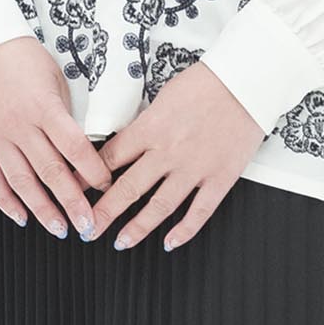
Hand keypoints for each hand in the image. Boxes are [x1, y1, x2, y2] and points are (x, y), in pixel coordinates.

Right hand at [0, 35, 108, 234]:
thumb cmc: (22, 58)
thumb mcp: (55, 80)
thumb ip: (65, 116)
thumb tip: (79, 151)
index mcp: (44, 107)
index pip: (75, 148)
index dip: (93, 172)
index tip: (106, 188)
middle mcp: (19, 126)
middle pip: (51, 172)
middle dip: (72, 202)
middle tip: (88, 225)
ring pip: (22, 182)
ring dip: (43, 209)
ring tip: (59, 228)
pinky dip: (7, 202)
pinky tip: (22, 217)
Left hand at [99, 61, 269, 251]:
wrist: (246, 82)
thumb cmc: (206, 83)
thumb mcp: (163, 97)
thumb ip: (145, 125)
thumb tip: (127, 144)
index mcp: (150, 128)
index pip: (109, 159)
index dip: (88, 178)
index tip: (77, 191)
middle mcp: (168, 152)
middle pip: (127, 189)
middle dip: (103, 213)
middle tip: (87, 228)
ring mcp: (194, 168)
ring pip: (159, 206)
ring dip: (137, 228)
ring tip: (121, 242)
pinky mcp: (220, 178)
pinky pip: (199, 211)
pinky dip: (184, 231)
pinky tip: (170, 242)